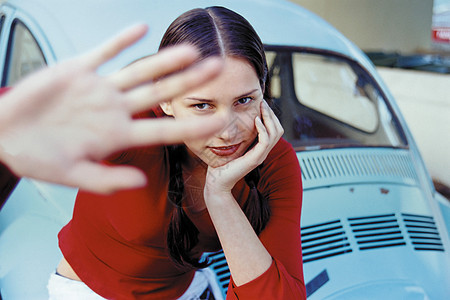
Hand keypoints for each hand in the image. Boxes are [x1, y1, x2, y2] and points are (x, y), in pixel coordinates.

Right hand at [0, 24, 223, 193]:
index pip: (164, 130)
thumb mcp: (73, 175)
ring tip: (193, 50)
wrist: (7, 135)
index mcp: (117, 135)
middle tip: (219, 70)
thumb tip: (140, 181)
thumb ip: (107, 179)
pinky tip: (141, 29)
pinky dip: (120, 41)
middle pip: (160, 93)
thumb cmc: (37, 157)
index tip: (221, 120)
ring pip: (139, 71)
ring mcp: (98, 89)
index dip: (192, 125)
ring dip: (165, 61)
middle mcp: (115, 109)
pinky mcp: (76, 70)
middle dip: (189, 82)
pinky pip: (103, 52)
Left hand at [205, 100, 282, 194]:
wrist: (218, 182)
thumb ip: (239, 136)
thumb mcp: (233, 146)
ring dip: (269, 118)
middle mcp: (263, 152)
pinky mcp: (255, 159)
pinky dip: (262, 129)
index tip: (262, 104)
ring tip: (262, 108)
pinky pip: (265, 141)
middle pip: (278, 130)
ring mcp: (260, 156)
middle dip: (272, 114)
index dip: (270, 116)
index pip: (275, 130)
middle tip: (263, 103)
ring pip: (275, 133)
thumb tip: (237, 120)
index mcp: (260, 149)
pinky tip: (256, 120)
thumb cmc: (222, 165)